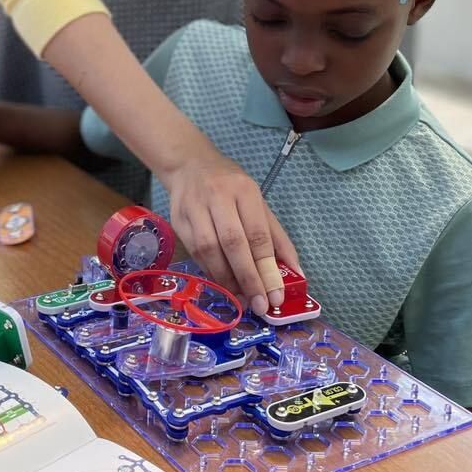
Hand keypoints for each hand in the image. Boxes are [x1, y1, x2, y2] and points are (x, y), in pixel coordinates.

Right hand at [164, 149, 301, 316]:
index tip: (276, 295)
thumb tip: (295, 271)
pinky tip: (223, 283)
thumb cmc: (230, 186)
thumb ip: (276, 237)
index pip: (257, 233)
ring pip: (209, 250)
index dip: (266, 267)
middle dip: (248, 278)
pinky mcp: (177, 220)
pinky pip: (195, 253)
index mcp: (244, 190)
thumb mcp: (258, 203)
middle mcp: (217, 197)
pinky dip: (211, 272)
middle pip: (233, 243)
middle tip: (259, 304)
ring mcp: (194, 208)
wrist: (189, 166)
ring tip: (242, 297)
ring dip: (227, 279)